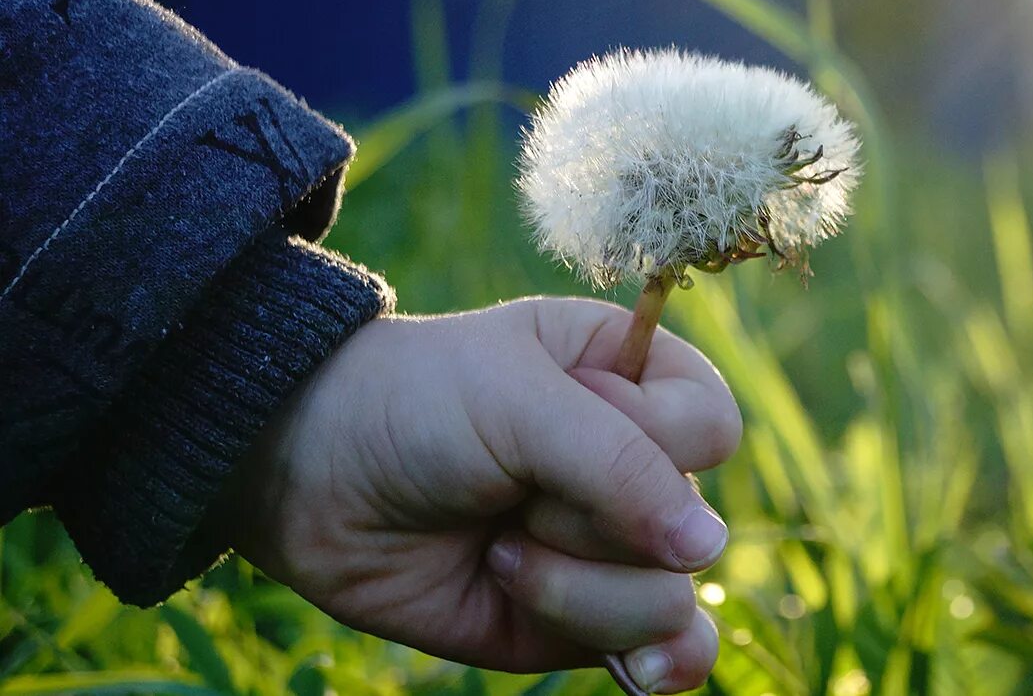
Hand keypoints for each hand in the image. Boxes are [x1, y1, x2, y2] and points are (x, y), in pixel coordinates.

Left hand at [216, 298, 742, 691]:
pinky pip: (651, 652)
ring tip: (498, 554)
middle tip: (509, 491)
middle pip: (695, 527)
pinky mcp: (575, 620)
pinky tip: (641, 673)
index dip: (656, 438)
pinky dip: (651, 664)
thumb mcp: (516, 401)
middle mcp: (633, 465)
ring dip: (576, 590)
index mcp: (632, 378)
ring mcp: (607, 549)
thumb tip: (708, 551)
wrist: (307, 479)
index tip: (570, 415)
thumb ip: (619, 466)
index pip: (713, 425)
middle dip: (593, 524)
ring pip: (670, 601)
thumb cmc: (415, 403)